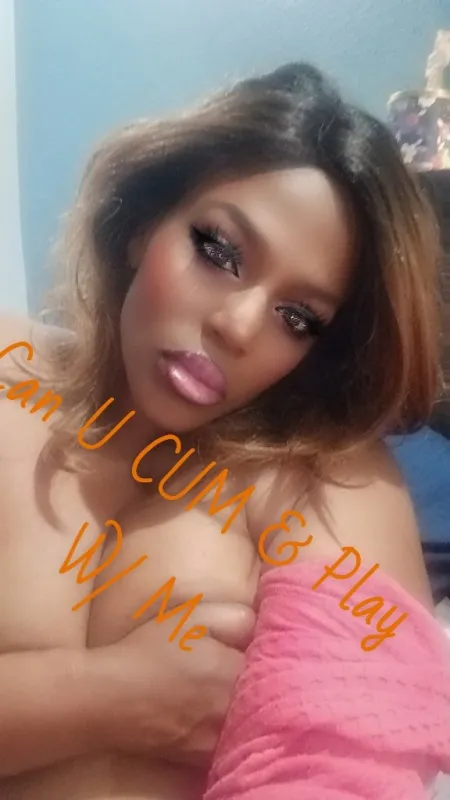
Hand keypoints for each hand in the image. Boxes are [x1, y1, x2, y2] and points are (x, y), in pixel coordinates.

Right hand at [93, 601, 254, 766]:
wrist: (105, 700)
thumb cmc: (146, 651)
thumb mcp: (189, 616)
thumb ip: (232, 617)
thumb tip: (258, 625)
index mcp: (233, 671)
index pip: (269, 662)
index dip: (263, 653)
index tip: (254, 647)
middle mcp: (230, 709)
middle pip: (263, 695)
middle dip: (259, 681)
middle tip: (242, 668)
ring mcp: (216, 739)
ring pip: (247, 722)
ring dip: (245, 708)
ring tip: (224, 692)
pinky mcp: (200, 759)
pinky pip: (228, 744)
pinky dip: (227, 730)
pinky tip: (213, 716)